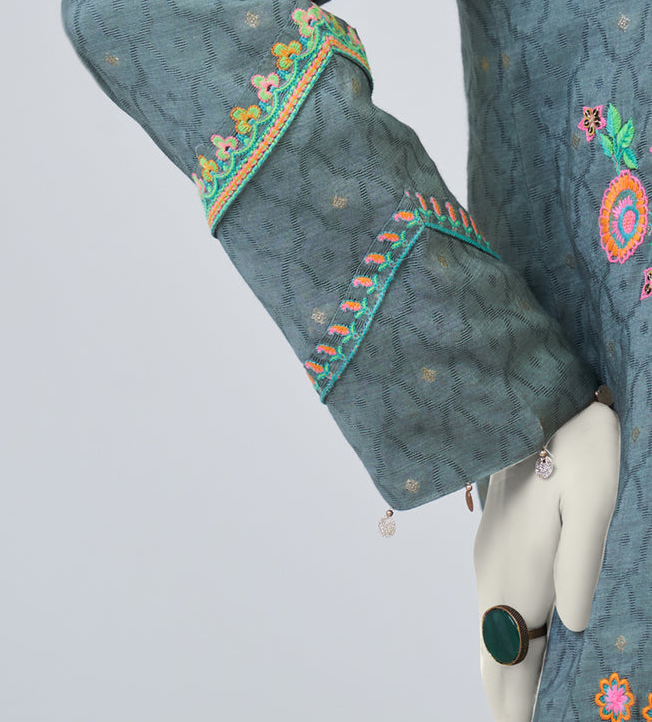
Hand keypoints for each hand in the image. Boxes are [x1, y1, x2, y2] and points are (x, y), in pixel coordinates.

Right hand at [473, 401, 620, 721]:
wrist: (537, 391)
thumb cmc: (579, 444)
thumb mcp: (592, 501)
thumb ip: (579, 564)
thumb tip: (573, 624)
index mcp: (515, 570)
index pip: (504, 660)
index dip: (513, 707)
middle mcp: (492, 567)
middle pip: (492, 652)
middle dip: (507, 699)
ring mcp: (490, 550)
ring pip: (492, 627)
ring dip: (507, 671)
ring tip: (528, 704)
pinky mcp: (496, 536)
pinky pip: (496, 604)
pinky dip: (507, 639)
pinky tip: (525, 643)